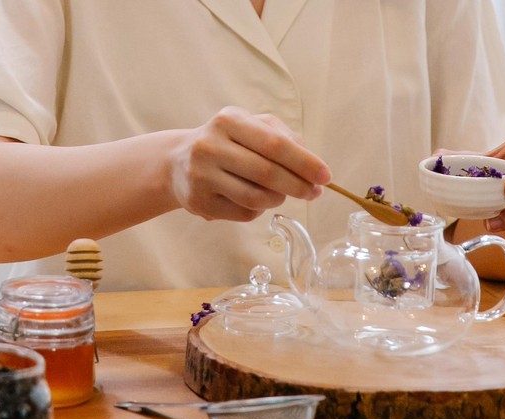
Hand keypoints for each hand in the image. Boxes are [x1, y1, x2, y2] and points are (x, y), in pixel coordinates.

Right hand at [169, 106, 330, 221]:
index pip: (275, 144)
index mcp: (229, 120)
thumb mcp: (251, 128)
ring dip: (277, 199)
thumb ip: (284, 138)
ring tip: (280, 194)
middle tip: (314, 193)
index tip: (325, 176)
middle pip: (267, 173)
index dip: (305, 162)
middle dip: (298, 186)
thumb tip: (313, 165)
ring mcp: (201, 175)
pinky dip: (258, 210)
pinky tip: (255, 201)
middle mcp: (210, 145)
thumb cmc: (227, 142)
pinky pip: (243, 213)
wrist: (178, 162)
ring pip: (256, 197)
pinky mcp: (198, 201)